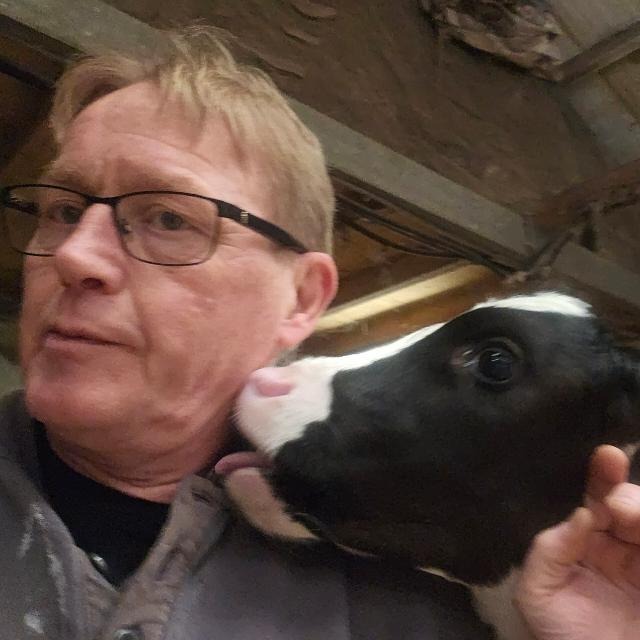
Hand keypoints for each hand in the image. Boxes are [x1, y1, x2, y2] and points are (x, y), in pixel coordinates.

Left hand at [515, 445, 639, 639]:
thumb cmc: (564, 636)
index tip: (607, 456)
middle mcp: (621, 544)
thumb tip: (581, 514)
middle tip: (618, 506)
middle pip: (631, 502)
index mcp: (586, 540)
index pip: (595, 499)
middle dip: (626, 495)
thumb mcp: (538, 593)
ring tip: (629, 519)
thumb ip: (548, 550)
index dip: (602, 475)